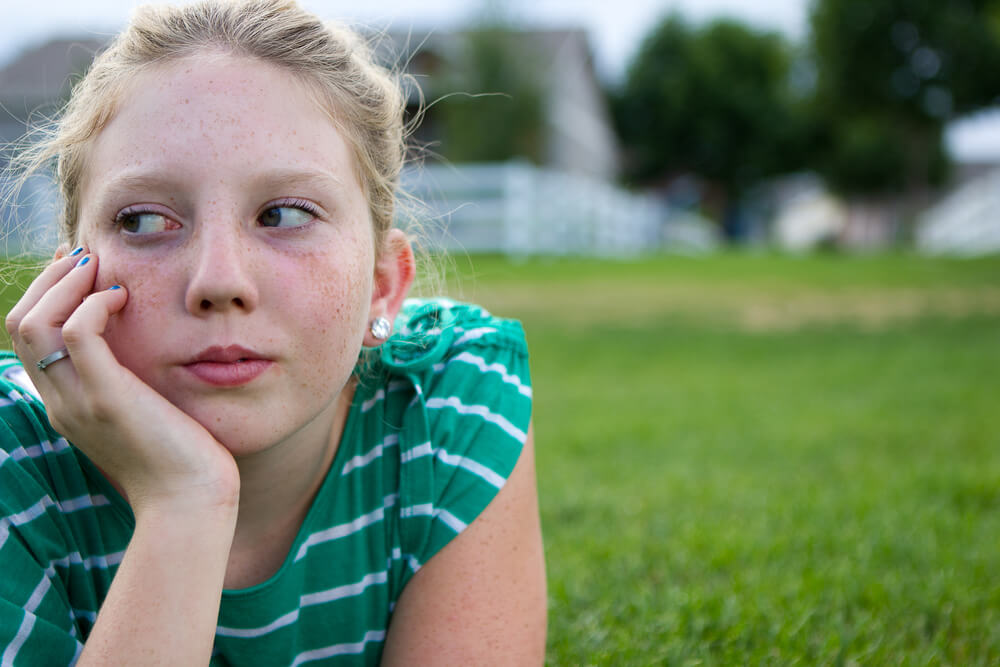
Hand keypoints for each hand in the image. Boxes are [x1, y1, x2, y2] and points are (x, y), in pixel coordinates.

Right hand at [5, 250, 239, 516]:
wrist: (192, 503)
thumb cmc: (184, 461)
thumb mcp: (148, 416)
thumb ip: (135, 386)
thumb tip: (147, 353)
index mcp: (68, 404)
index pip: (30, 339)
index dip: (48, 295)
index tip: (79, 269)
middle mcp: (62, 402)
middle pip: (21, 324)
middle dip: (49, 280)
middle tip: (83, 256)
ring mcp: (79, 401)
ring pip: (35, 324)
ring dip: (64, 284)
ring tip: (98, 267)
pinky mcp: (108, 399)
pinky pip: (78, 334)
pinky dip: (93, 304)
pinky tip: (123, 296)